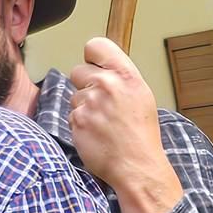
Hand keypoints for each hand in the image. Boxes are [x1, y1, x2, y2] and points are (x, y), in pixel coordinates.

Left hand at [69, 39, 183, 212]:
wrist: (137, 166)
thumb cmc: (141, 134)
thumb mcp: (141, 96)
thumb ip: (120, 77)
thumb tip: (101, 66)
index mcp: (126, 75)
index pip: (95, 46)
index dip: (92, 57)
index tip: (95, 66)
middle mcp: (107, 85)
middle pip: (77, 70)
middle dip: (85, 84)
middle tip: (102, 103)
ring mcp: (89, 103)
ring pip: (74, 97)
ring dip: (84, 108)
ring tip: (103, 124)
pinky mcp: (76, 121)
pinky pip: (71, 116)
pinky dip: (80, 125)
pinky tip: (96, 134)